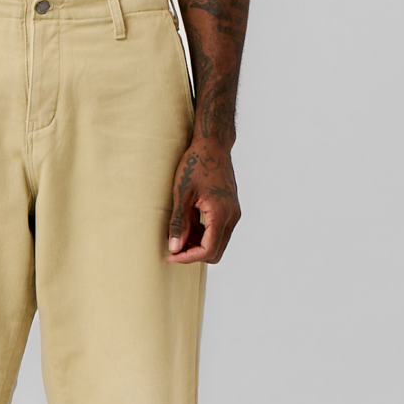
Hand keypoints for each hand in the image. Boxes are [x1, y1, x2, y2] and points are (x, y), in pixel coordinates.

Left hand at [168, 138, 240, 264]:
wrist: (213, 145)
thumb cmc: (196, 164)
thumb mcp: (182, 194)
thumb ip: (179, 223)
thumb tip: (174, 248)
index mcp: (221, 213)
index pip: (208, 250)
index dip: (188, 258)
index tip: (170, 255)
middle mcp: (232, 216)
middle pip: (216, 252)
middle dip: (193, 254)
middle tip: (173, 247)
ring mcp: (233, 213)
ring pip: (217, 242)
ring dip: (198, 243)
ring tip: (178, 231)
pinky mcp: (230, 209)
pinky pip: (218, 231)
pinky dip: (203, 233)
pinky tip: (187, 222)